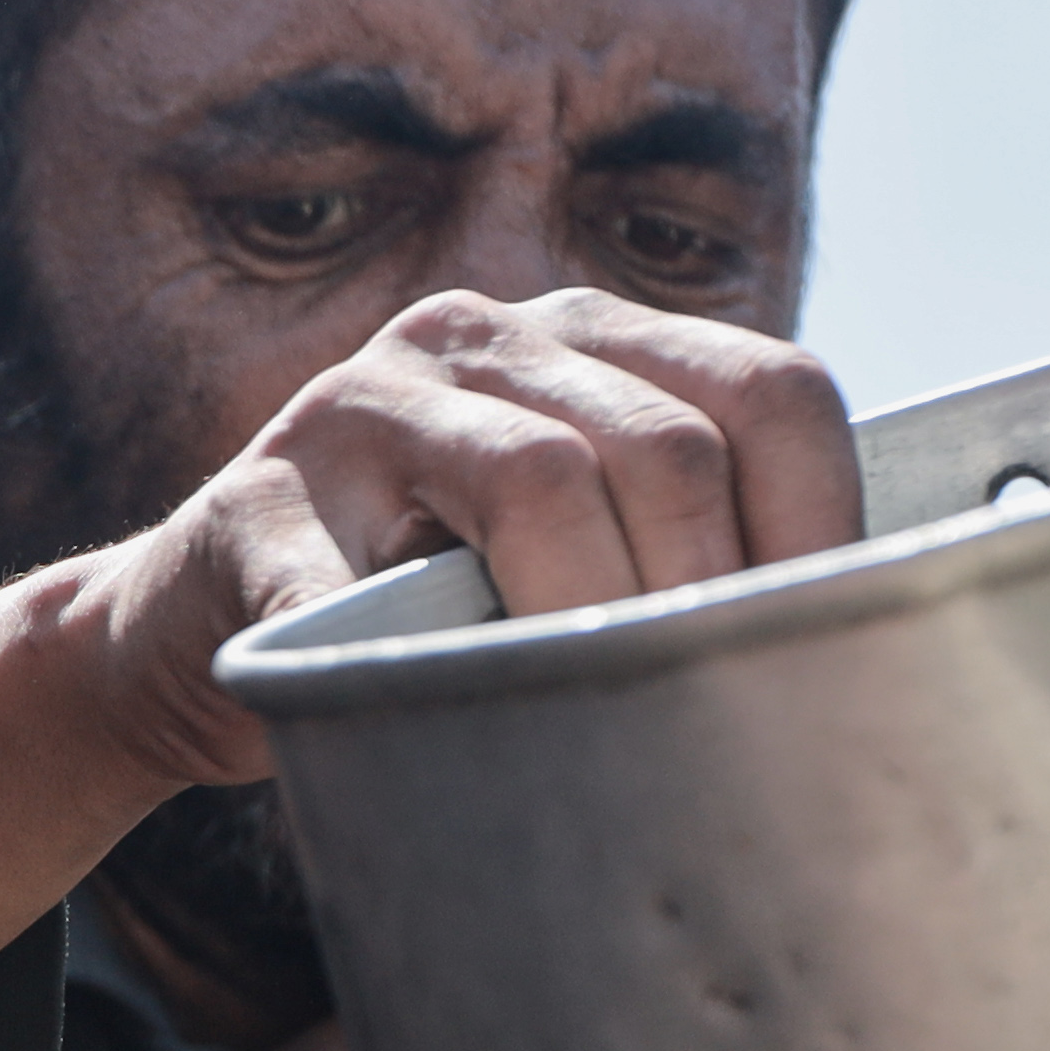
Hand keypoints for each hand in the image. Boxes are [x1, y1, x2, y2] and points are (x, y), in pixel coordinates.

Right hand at [66, 288, 860, 791]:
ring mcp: (360, 407)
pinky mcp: (254, 505)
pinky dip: (407, 654)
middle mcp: (481, 336)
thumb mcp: (571, 551)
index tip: (831, 644)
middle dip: (710, 596)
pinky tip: (435, 707)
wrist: (193, 633)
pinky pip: (355, 578)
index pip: (768, 390)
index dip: (827, 520)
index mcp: (586, 340)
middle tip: (721, 710)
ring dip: (593, 616)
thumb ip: (685, 550)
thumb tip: (856, 655)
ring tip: (610, 714)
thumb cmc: (422, 614)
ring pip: (539, 479)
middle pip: (667, 445)